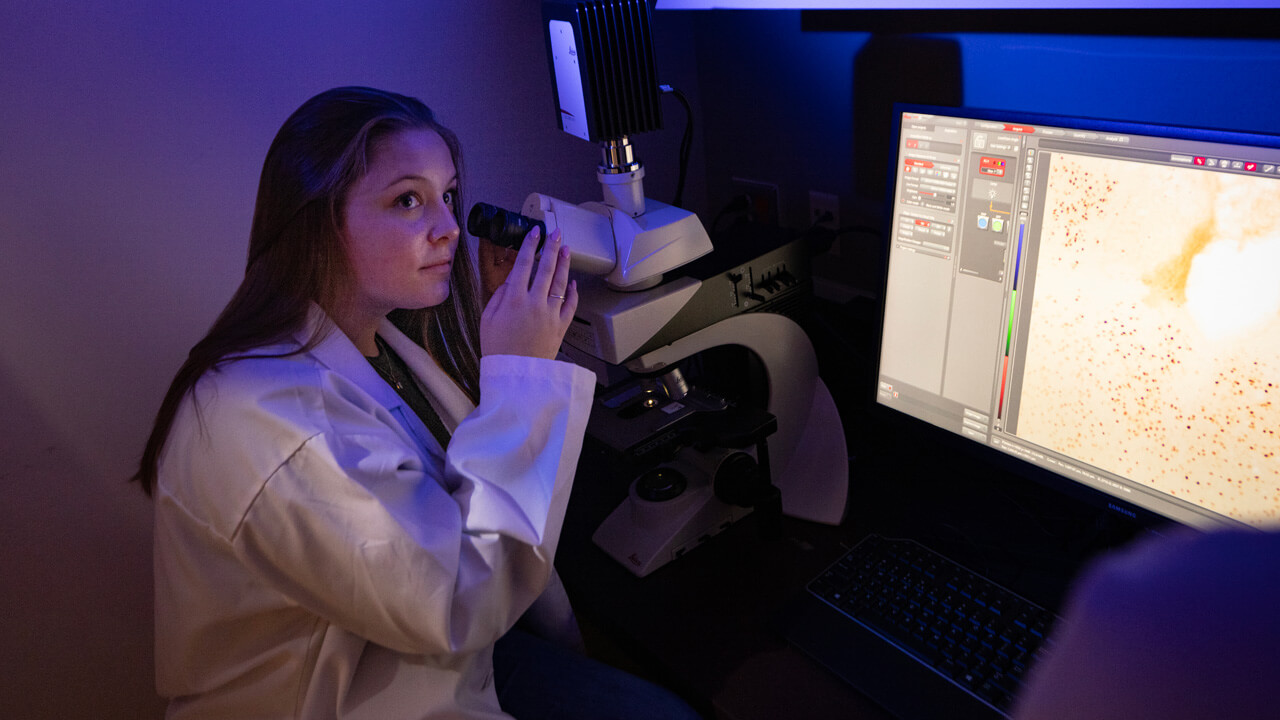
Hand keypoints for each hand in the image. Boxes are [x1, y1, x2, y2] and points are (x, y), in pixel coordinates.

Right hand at [480, 226, 577, 359]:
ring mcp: (551, 314)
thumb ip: (499, 296)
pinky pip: (570, 305)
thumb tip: (511, 280)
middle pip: (546, 268)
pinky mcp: (561, 326)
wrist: (515, 375)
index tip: (535, 232)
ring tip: (566, 249)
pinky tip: (573, 282)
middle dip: (552, 247)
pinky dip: (573, 292)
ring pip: (561, 283)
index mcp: (514, 299)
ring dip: (564, 264)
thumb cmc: (497, 348)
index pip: (524, 264)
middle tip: (556, 232)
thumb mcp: (488, 319)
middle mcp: (535, 302)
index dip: (530, 245)